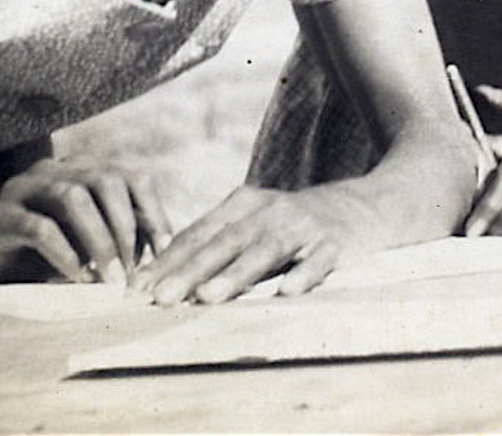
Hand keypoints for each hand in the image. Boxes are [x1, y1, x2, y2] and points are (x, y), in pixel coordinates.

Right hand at [0, 157, 172, 286]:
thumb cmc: (40, 255)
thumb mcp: (85, 244)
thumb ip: (117, 239)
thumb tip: (159, 257)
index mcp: (83, 171)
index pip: (131, 178)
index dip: (152, 212)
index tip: (163, 250)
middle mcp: (55, 170)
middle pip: (105, 181)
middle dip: (126, 228)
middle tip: (132, 271)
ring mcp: (25, 188)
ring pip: (73, 198)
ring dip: (99, 240)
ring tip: (110, 278)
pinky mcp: (0, 215)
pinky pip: (40, 227)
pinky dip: (65, 254)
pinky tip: (77, 278)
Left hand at [132, 183, 374, 304]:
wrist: (366, 204)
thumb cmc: (296, 223)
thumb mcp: (256, 222)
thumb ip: (217, 244)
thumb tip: (163, 281)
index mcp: (244, 203)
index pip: (198, 233)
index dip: (168, 261)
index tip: (136, 291)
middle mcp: (270, 211)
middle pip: (225, 241)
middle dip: (190, 271)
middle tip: (160, 298)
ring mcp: (304, 225)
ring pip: (266, 249)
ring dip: (236, 274)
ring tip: (208, 297)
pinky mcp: (335, 243)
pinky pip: (318, 261)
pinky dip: (304, 274)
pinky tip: (287, 292)